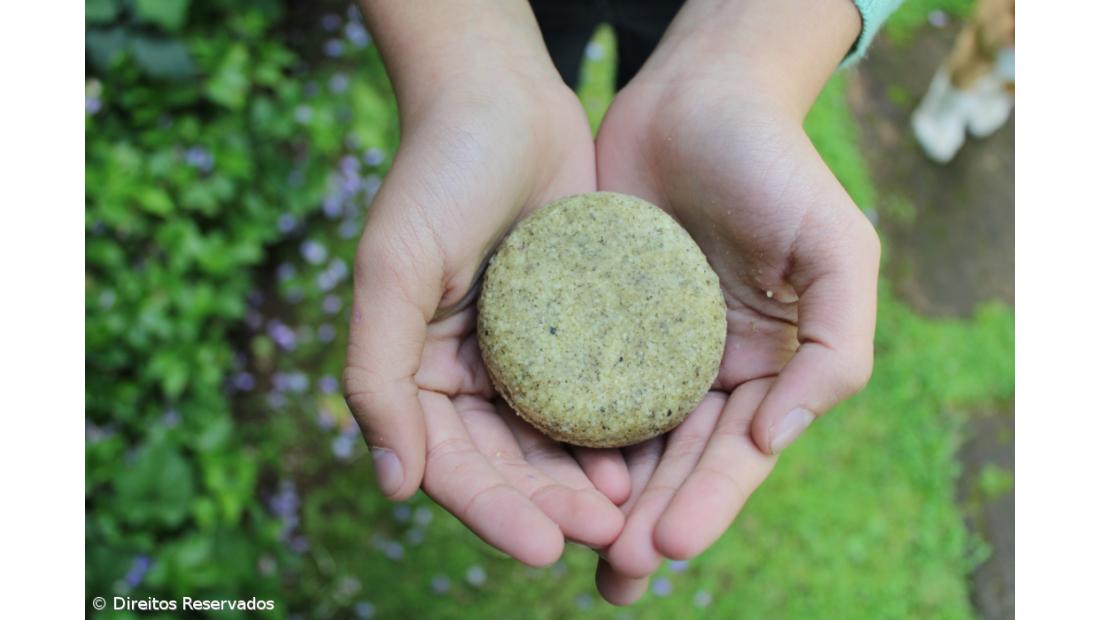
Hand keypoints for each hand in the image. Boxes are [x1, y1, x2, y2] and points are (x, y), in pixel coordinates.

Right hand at [343, 2, 628, 566]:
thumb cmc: (436, 175)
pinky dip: (615, 428)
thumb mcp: (391, 269)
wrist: (502, 100)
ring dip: (586, 481)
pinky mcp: (575, 329)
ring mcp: (524, 355)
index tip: (541, 548)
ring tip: (630, 510)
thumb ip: (377, 377)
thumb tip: (393, 486)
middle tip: (604, 534)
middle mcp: (467, 374)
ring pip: (554, 441)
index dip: (492, 511)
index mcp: (417, 372)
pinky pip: (595, 392)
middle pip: (508, 465)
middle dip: (550, 507)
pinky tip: (645, 451)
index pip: (450, 464)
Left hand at [590, 0, 878, 601]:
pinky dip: (559, 431)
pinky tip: (534, 469)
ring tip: (572, 550)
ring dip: (601, 498)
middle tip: (614, 573)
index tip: (668, 545)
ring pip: (620, 438)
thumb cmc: (777, 166)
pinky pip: (571, 382)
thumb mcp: (838, 248)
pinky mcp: (590, 321)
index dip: (707, 501)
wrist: (697, 98)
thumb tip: (780, 436)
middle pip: (674, 461)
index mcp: (765, 367)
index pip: (737, 453)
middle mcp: (702, 369)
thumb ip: (836, 345)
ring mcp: (643, 349)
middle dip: (647, 520)